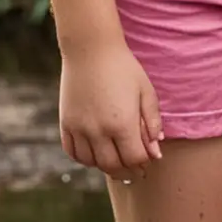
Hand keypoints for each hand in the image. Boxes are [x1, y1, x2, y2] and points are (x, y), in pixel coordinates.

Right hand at [59, 37, 163, 177]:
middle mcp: (98, 130)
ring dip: (106, 167)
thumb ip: (152, 122)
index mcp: (122, 123)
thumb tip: (155, 151)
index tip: (148, 162)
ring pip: (92, 162)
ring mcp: (79, 128)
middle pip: (113, 166)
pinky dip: (85, 158)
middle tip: (134, 171)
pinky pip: (73, 152)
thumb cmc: (124, 68)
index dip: (143, 163)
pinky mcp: (66, 123)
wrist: (90, 49)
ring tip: (117, 162)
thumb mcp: (146, 91)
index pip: (134, 158)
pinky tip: (95, 154)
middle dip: (126, 171)